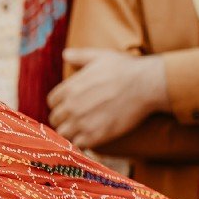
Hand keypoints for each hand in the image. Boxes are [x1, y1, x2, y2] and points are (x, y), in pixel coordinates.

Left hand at [47, 50, 169, 148]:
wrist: (146, 84)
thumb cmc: (125, 68)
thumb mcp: (100, 56)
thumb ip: (80, 56)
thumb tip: (65, 54)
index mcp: (70, 88)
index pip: (51, 101)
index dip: (59, 104)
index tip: (68, 105)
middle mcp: (72, 106)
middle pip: (55, 119)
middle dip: (63, 119)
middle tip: (75, 119)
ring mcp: (83, 122)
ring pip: (63, 134)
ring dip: (70, 133)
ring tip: (81, 130)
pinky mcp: (96, 135)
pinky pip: (77, 145)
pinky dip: (81, 143)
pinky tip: (90, 137)